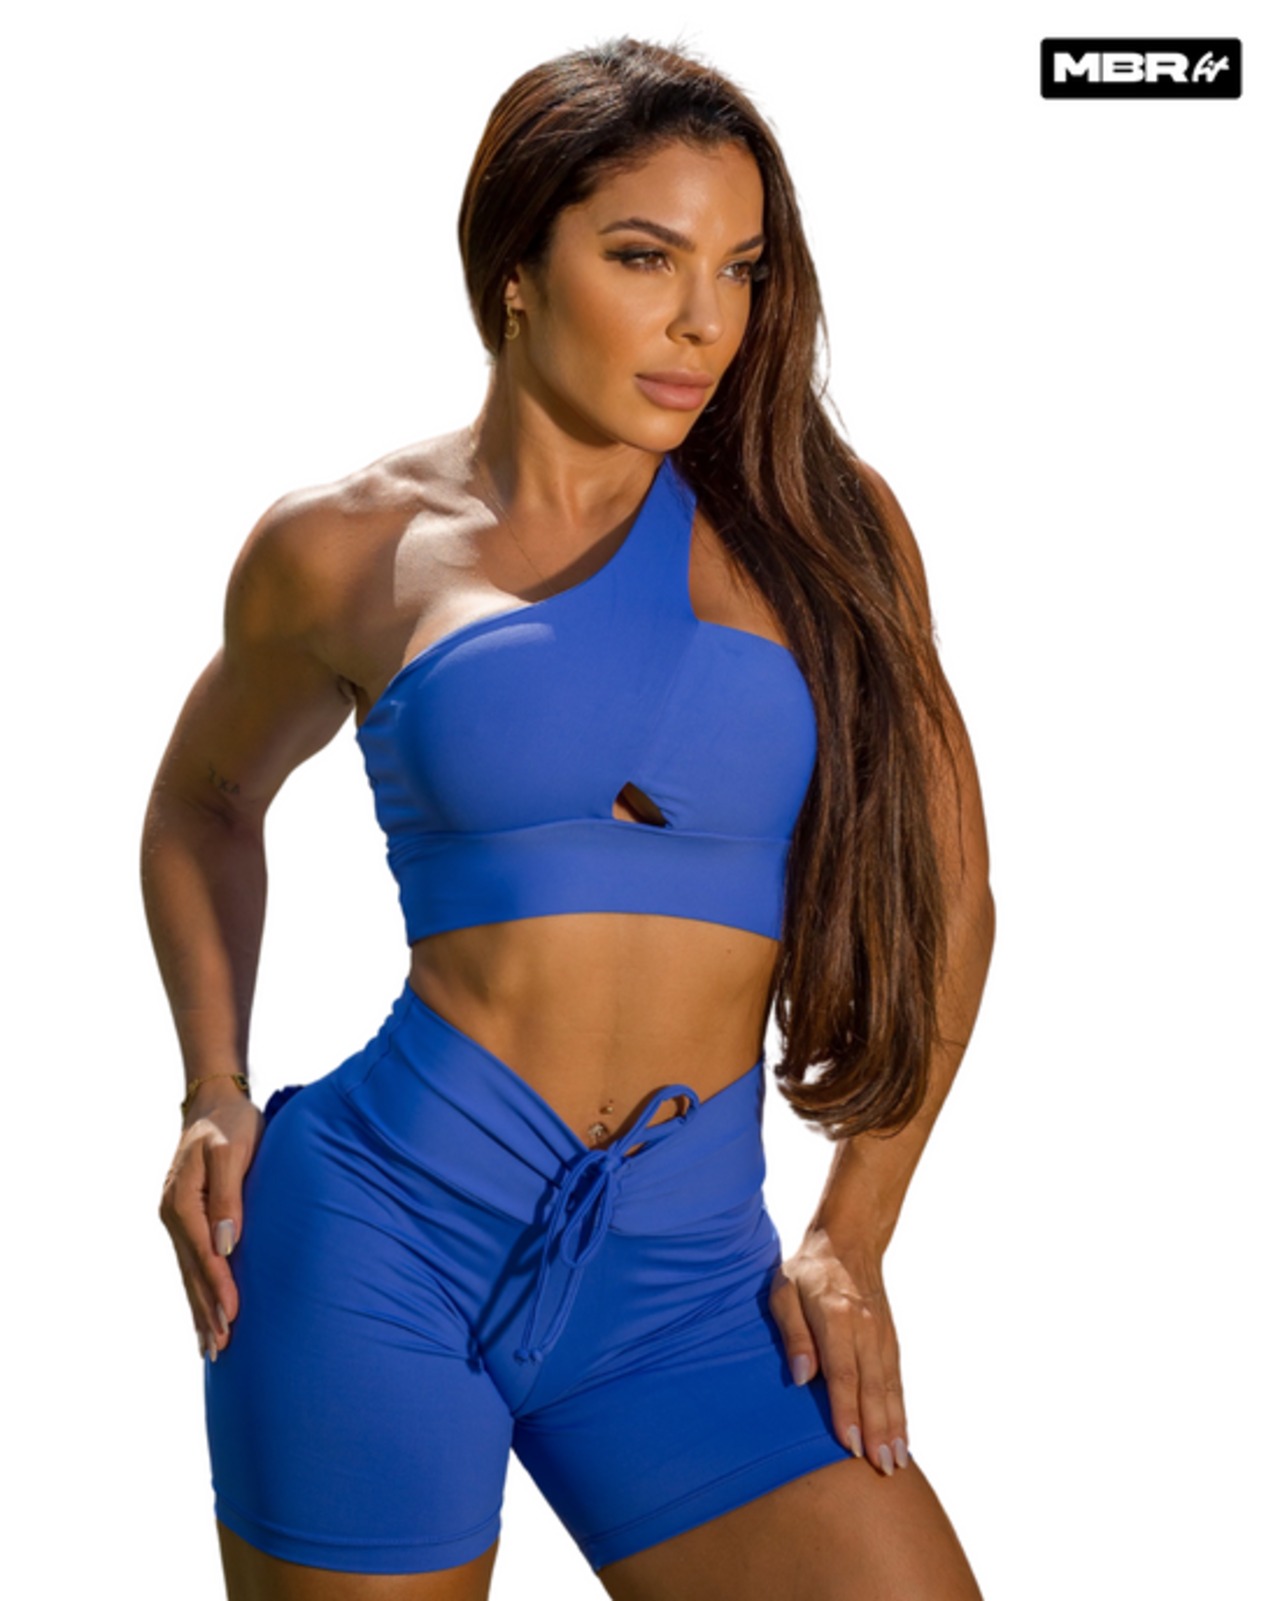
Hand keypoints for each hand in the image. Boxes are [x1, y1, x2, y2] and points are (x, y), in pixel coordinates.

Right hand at [159, 1084, 262, 1360]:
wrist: (215, 1102)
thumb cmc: (231, 1124)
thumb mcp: (233, 1151)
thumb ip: (228, 1195)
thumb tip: (227, 1243)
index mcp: (183, 1200)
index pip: (204, 1254)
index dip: (218, 1287)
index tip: (233, 1316)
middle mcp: (173, 1215)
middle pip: (192, 1272)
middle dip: (206, 1311)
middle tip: (220, 1350)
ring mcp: (176, 1219)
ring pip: (189, 1273)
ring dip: (200, 1309)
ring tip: (210, 1347)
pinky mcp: (186, 1220)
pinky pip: (190, 1263)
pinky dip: (197, 1290)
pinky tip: (203, 1313)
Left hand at [768, 1224, 910, 1475]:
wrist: (848, 1241)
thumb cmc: (808, 1270)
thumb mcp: (784, 1292)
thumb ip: (793, 1334)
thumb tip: (801, 1379)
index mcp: (837, 1318)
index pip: (843, 1373)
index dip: (847, 1411)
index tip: (850, 1444)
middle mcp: (865, 1329)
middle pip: (873, 1387)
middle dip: (878, 1431)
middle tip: (881, 1468)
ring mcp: (882, 1335)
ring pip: (891, 1387)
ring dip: (895, 1426)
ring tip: (897, 1462)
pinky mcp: (890, 1340)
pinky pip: (897, 1380)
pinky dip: (901, 1410)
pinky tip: (903, 1436)